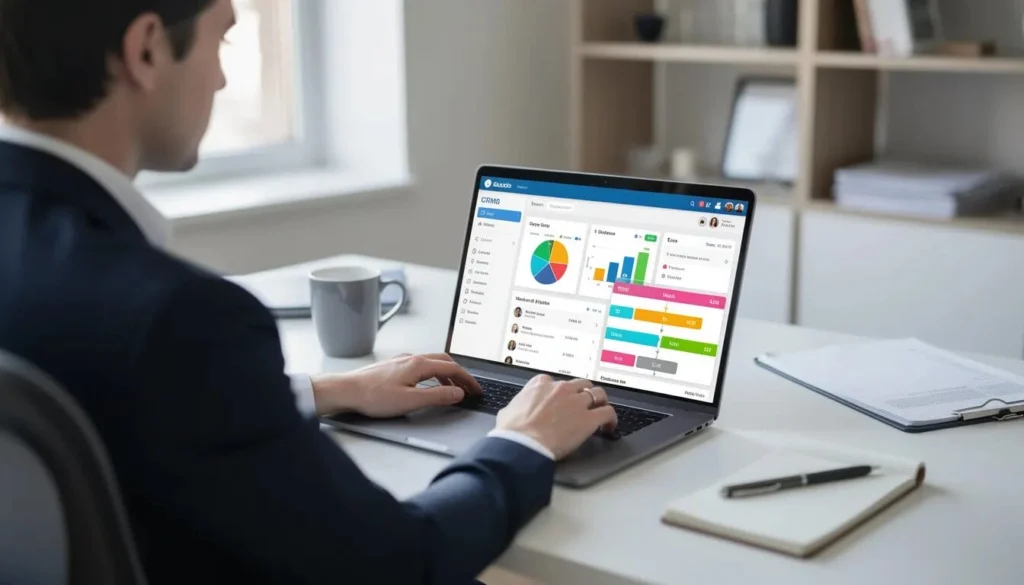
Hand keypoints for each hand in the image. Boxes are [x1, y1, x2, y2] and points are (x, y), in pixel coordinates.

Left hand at [311, 354, 481, 417]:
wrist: (346, 390)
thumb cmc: (373, 397)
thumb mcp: (411, 401)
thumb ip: (437, 397)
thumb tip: (458, 393)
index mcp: (418, 364)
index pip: (452, 369)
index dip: (468, 380)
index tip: (476, 390)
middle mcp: (411, 358)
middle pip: (444, 361)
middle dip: (459, 374)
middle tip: (468, 387)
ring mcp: (400, 360)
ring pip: (431, 362)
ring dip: (445, 374)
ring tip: (451, 389)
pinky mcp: (392, 366)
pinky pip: (419, 366)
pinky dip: (431, 374)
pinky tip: (426, 384)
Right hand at [496, 375, 617, 459]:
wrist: (522, 444)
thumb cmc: (512, 432)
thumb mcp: (508, 412)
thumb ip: (516, 406)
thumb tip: (512, 412)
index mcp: (540, 385)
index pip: (555, 381)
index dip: (560, 391)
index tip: (561, 398)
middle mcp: (560, 389)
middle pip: (580, 384)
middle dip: (583, 393)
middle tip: (584, 403)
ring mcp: (576, 403)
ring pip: (598, 393)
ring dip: (600, 402)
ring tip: (601, 410)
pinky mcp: (588, 419)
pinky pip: (608, 412)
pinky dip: (611, 419)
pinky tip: (610, 426)